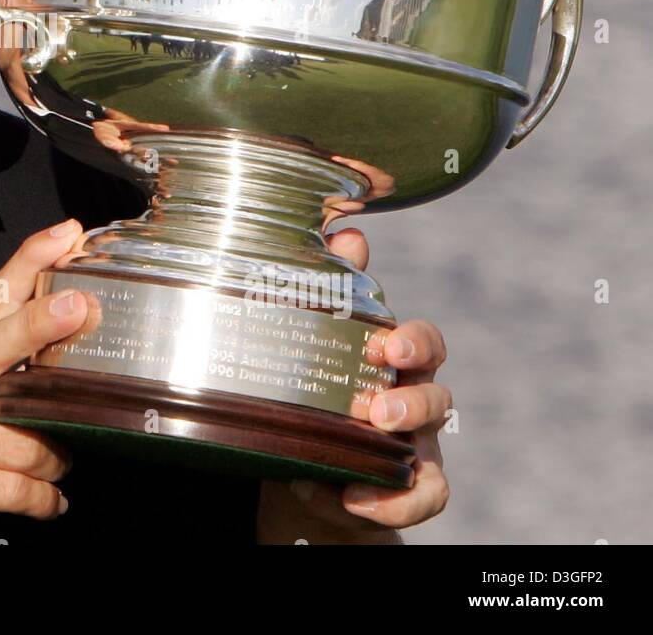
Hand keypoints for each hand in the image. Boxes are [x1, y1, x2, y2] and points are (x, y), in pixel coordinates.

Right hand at [0, 219, 88, 543]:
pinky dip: (43, 500)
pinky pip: (17, 488)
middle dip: (38, 323)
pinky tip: (46, 501)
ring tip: (51, 469)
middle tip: (79, 309)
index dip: (28, 264)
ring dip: (53, 461)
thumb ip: (1, 368)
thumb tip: (65, 330)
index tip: (64, 236)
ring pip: (23, 438)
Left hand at [257, 227, 451, 542]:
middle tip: (378, 406)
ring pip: (435, 441)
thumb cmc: (305, 394)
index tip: (387, 346)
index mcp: (389, 362)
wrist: (296, 472)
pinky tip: (354, 497)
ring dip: (407, 440)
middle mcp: (410, 400)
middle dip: (414, 395)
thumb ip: (324, 289)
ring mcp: (413, 447)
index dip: (414, 341)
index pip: (422, 342)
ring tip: (371, 437)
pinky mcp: (404, 490)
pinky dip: (395, 501)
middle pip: (437, 391)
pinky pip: (423, 496)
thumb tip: (347, 232)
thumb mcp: (302, 344)